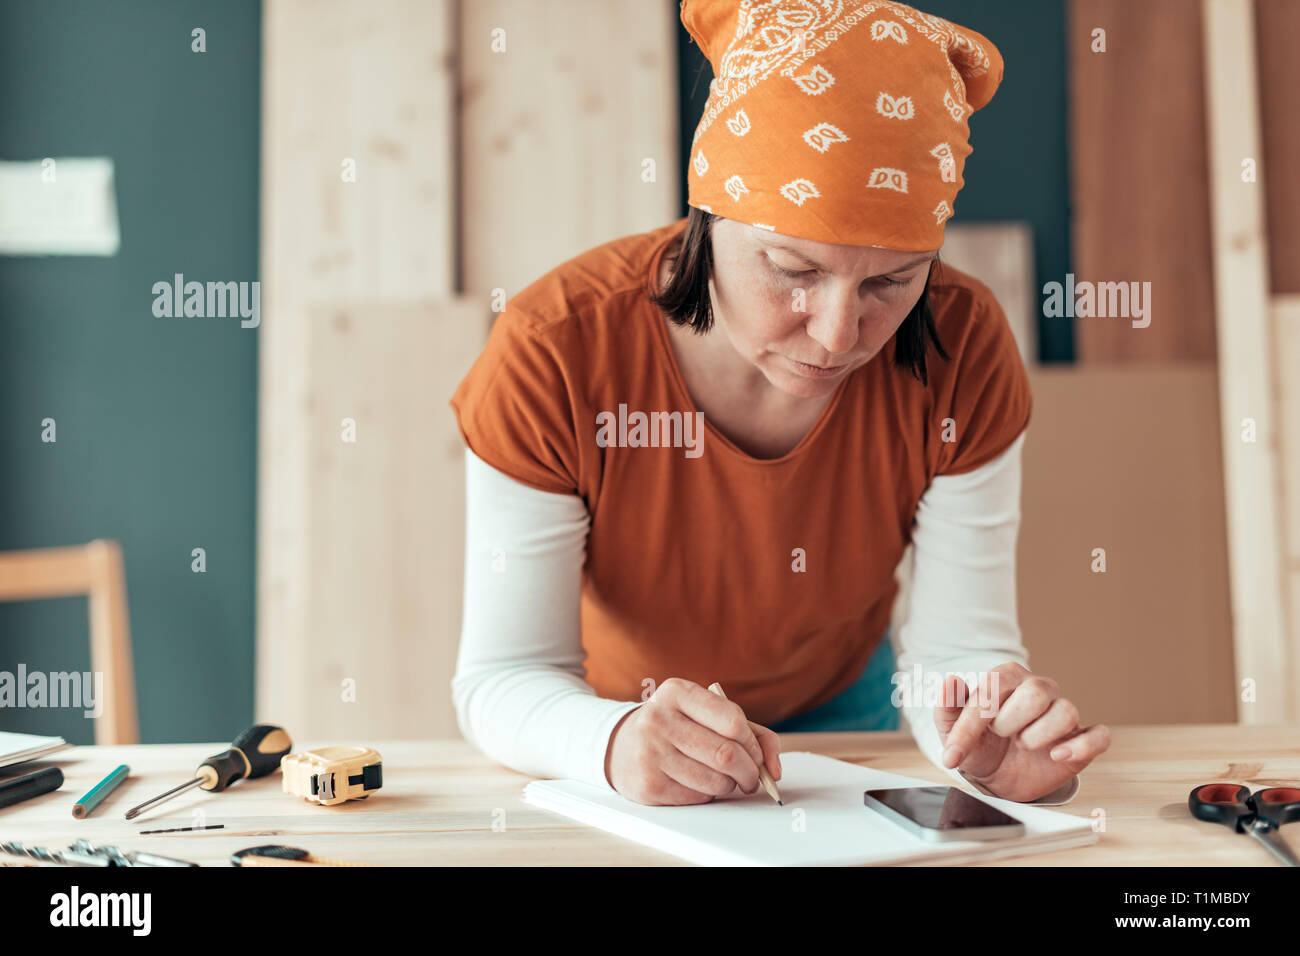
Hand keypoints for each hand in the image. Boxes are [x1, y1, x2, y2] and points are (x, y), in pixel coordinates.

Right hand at [604, 677, 782, 805]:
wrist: (621, 746)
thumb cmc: (677, 728)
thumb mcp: (706, 714)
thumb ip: (750, 731)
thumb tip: (774, 768)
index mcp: (676, 692)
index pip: (733, 720)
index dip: (754, 743)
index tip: (757, 754)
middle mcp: (658, 719)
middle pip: (727, 754)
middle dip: (750, 771)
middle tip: (751, 777)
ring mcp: (650, 752)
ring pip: (716, 780)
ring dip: (730, 785)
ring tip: (724, 779)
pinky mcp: (648, 784)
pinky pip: (699, 797)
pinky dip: (709, 794)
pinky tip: (698, 783)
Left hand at [934, 663, 1109, 802]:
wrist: (998, 777)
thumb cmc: (979, 745)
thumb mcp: (953, 731)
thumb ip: (948, 707)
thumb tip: (950, 681)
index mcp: (1006, 679)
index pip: (993, 688)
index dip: (970, 723)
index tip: (952, 753)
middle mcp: (1039, 690)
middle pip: (1036, 691)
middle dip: (1010, 720)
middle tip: (1000, 735)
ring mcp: (1062, 714)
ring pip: (1066, 711)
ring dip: (1039, 734)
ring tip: (1023, 745)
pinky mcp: (1081, 740)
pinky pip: (1099, 735)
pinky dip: (1082, 746)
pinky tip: (1058, 755)